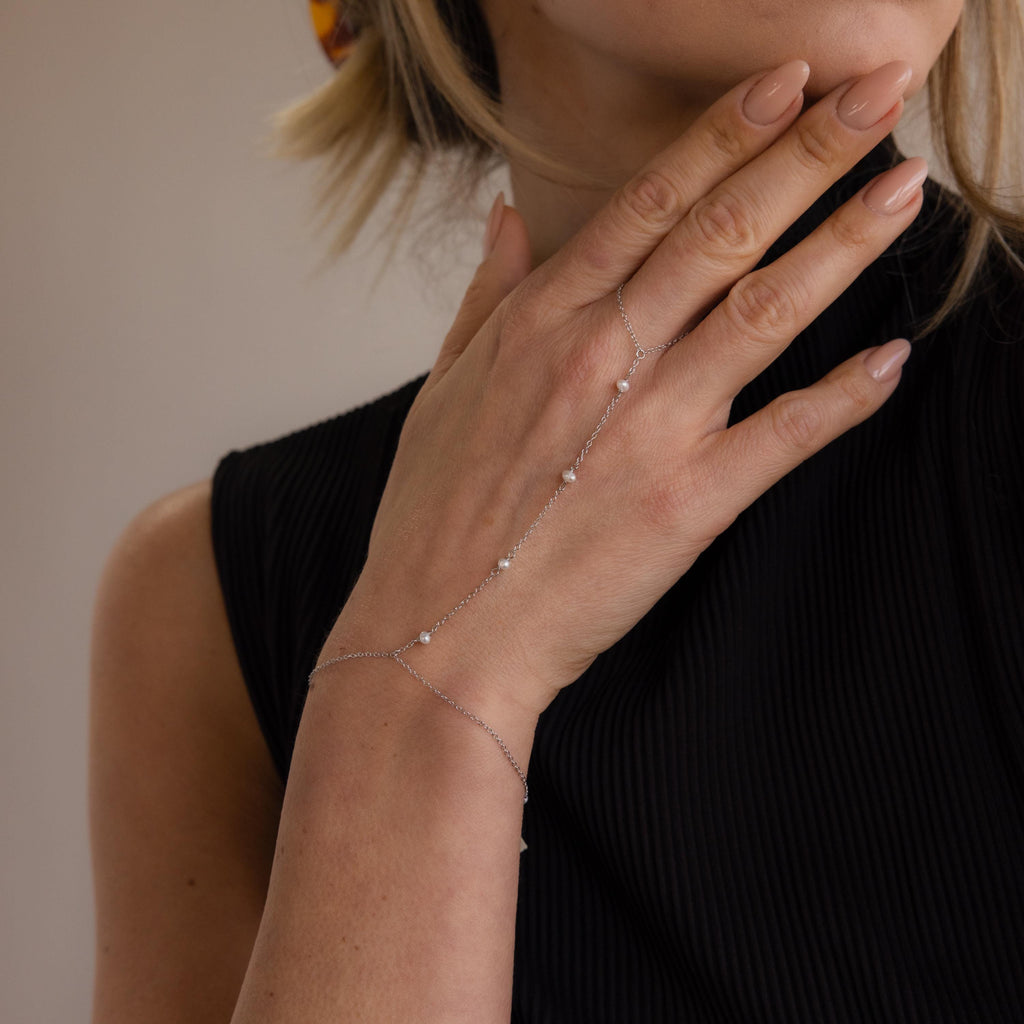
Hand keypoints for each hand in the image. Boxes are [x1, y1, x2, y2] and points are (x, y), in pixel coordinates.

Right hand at [326, 59, 922, 724]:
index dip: (723, 134)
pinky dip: (844, 397)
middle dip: (804, 154)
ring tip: (901, 189)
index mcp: (540, 323)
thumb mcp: (442, 391)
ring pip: (762, 311)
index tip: (782, 84)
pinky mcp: (688, 502)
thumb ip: (486, 298)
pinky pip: (784, 435)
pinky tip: (892, 358)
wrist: (442, 635)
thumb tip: (509, 221)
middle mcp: (600, 356)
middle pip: (719, 233)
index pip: (648, 202)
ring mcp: (648, 427)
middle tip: (870, 91)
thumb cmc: (435, 520)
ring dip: (842, 244)